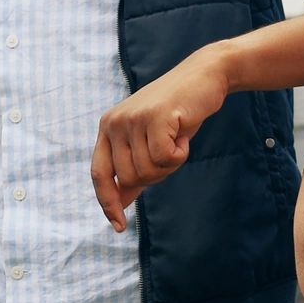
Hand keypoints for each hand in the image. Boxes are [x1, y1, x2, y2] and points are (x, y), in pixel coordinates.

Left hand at [91, 45, 231, 230]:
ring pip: (149, 170)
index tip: (119, 226)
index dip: (107, 202)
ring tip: (177, 138)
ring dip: (170, 163)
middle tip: (170, 151)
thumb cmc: (177, 113)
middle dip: (156, 174)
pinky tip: (184, 134)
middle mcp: (114, 122)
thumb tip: (119, 203)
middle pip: (131, 178)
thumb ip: (133, 168)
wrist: (205, 76)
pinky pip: (165, 158)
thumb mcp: (149, 141)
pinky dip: (181, 154)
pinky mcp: (154, 117)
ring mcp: (133, 119)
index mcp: (108, 128)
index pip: (99, 174)